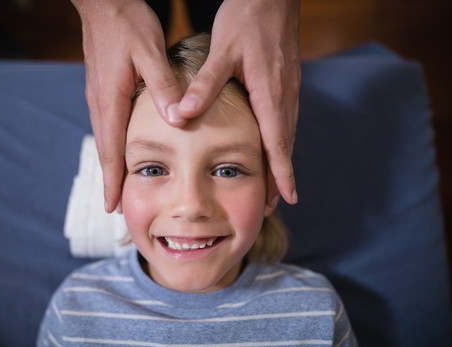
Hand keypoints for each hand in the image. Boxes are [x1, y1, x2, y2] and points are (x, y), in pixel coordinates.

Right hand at [71, 0, 183, 212]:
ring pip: (105, 138)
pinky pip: (108, 124)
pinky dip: (113, 144)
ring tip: (119, 184)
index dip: (112, 180)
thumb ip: (164, 87)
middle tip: (115, 204)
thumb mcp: (149, 53)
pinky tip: (122, 148)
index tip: (111, 206)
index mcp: (111, 100)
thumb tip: (177, 120)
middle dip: (110, 179)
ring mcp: (99, 96)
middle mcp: (100, 103)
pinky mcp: (102, 87)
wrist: (102, 1)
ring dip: (111, 164)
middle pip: (105, 150)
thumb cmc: (126, 23)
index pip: (111, 151)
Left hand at [178, 0, 300, 204]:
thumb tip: (182, 114)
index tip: (287, 198)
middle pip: (286, 146)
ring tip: (274, 184)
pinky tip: (273, 147)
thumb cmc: (248, 19)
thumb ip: (204, 85)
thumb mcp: (222, 51)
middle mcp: (285, 97)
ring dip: (282, 161)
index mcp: (270, 95)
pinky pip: (286, 120)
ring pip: (287, 134)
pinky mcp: (286, 82)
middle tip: (273, 203)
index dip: (283, 174)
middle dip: (281, 176)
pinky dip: (281, 142)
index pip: (279, 144)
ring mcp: (289, 90)